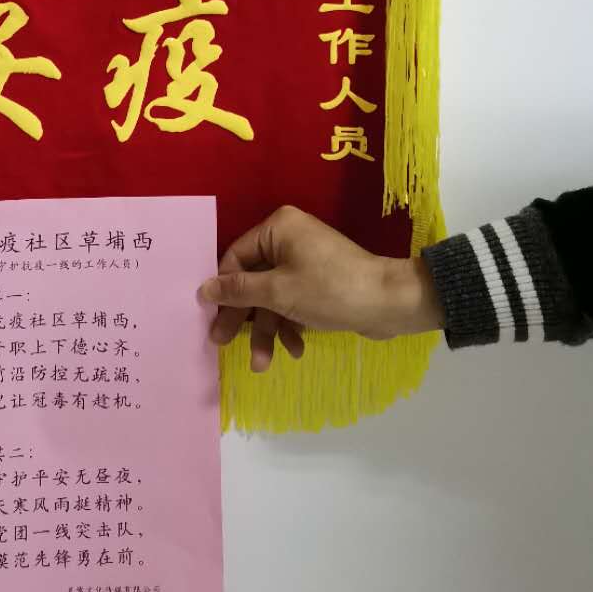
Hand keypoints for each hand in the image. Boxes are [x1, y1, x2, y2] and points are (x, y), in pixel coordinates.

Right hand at [199, 205, 444, 371]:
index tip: (212, 319)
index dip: (223, 290)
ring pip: (273, 296)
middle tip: (223, 343)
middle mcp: (290, 239)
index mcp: (278, 228)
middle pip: (253, 280)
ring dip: (268, 329)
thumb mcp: (278, 293)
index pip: (236, 257)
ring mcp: (306, 261)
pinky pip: (293, 301)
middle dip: (244, 317)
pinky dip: (290, 325)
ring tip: (263, 363)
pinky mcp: (319, 282)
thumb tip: (203, 289)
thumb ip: (238, 291)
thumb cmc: (329, 290)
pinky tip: (295, 349)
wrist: (389, 304)